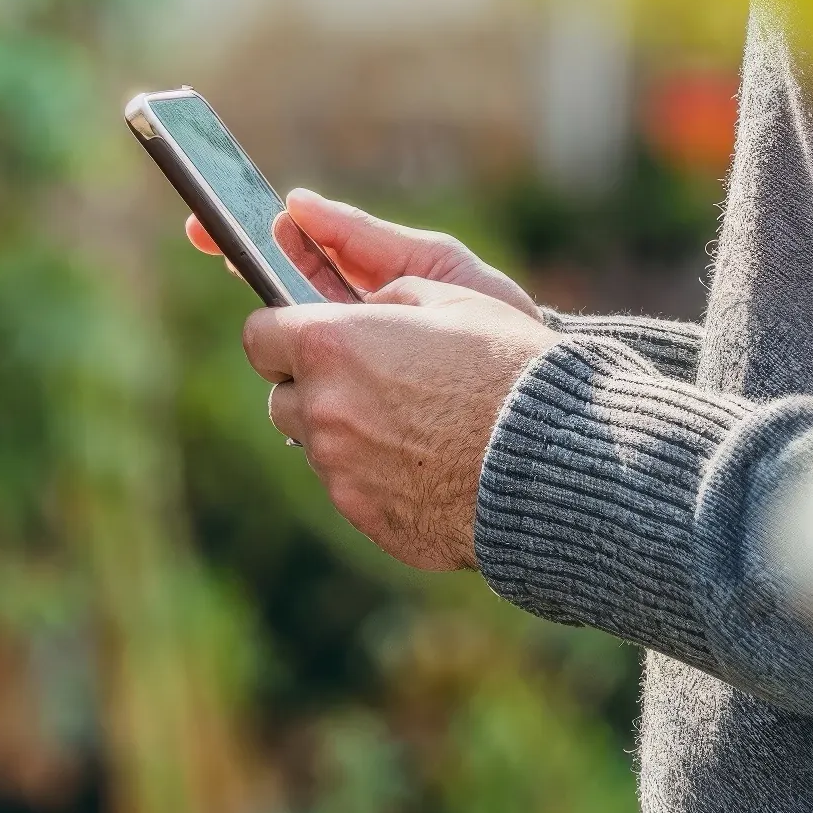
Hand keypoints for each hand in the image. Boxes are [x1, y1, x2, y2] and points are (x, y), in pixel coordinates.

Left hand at [238, 195, 553, 574]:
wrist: (553, 461)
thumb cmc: (508, 367)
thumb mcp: (452, 297)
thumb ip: (385, 297)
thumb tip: (362, 308)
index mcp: (331, 345)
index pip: (259, 336)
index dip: (286, 332)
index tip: (312, 334)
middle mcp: (322, 410)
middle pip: (283, 396)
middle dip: (315, 386)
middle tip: (374, 379)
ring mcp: (340, 471)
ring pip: (317, 446)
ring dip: (345, 432)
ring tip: (414, 423)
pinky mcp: (365, 515)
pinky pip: (351, 488)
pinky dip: (375, 474)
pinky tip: (430, 461)